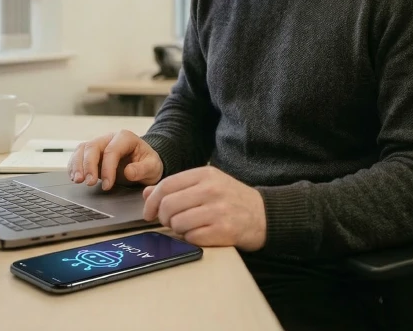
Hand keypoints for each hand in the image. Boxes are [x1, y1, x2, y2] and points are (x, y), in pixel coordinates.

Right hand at [67, 130, 163, 190]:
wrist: (145, 163)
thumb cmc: (149, 163)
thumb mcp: (153, 167)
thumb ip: (142, 169)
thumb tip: (128, 172)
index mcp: (126, 138)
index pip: (112, 150)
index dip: (108, 168)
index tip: (108, 185)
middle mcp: (110, 138)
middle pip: (93, 147)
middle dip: (89, 166)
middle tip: (89, 183)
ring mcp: (100, 144)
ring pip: (82, 149)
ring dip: (77, 165)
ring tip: (78, 181)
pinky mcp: (93, 154)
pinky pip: (78, 155)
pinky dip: (74, 166)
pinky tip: (74, 177)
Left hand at [142, 166, 266, 251]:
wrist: (264, 215)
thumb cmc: (232, 199)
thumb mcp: (208, 184)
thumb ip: (178, 187)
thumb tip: (147, 194)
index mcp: (206, 174)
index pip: (166, 185)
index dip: (152, 202)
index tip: (150, 213)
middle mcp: (211, 190)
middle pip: (168, 205)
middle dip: (163, 218)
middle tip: (170, 222)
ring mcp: (218, 210)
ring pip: (177, 223)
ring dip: (178, 229)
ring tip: (190, 227)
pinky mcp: (223, 230)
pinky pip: (192, 237)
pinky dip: (191, 238)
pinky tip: (201, 233)